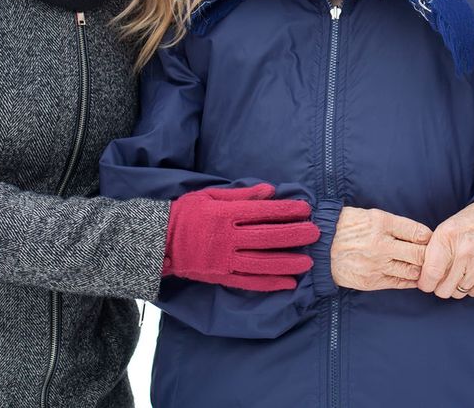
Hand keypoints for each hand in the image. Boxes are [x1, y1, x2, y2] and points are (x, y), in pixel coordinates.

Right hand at [165, 183, 320, 290]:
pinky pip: (250, 282)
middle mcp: (227, 238)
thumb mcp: (210, 195)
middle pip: (267, 237)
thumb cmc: (185, 213)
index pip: (263, 212)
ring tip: (308, 261)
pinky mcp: (221, 277)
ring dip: (287, 262)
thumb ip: (242, 195)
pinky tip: (288, 283)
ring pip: (262, 262)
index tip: (306, 210)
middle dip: (294, 235)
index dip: (286, 211)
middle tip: (315, 233)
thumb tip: (271, 191)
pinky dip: (270, 283)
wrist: (157, 241)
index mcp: (225, 215)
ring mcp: (224, 260)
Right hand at [330, 207, 431, 290]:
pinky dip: (411, 280)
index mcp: (381, 222)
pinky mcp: (372, 281)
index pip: (418, 232)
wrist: (319, 247)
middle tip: (434, 256)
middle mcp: (381, 244)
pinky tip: (415, 277)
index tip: (431, 240)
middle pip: (419, 253)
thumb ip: (393, 224)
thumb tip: (419, 234)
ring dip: (421, 269)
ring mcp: (377, 264)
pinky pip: (400, 283)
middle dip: (430, 255)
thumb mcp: (369, 215)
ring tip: (425, 267)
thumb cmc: (345, 227)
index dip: (430, 237)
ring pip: (412, 270)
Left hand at [417, 197, 473, 298]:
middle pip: (442, 290)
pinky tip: (473, 272)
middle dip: (440, 285)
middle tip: (444, 276)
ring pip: (457, 293)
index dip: (425, 282)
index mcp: (447, 237)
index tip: (426, 281)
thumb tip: (423, 274)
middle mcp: (463, 253)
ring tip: (461, 270)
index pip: (430, 275)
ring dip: (456, 286)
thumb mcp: (448, 226)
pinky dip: (472, 286)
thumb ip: (434, 250)